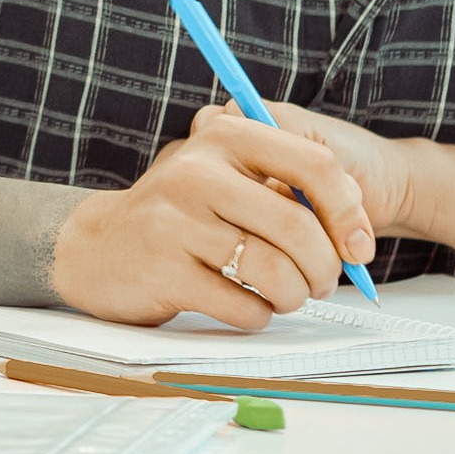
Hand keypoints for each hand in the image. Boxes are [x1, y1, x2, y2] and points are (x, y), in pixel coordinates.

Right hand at [43, 105, 393, 331]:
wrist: (95, 248)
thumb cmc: (179, 217)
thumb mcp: (225, 178)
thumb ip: (285, 186)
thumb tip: (355, 227)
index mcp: (224, 138)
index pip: (314, 166)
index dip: (349, 212)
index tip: (360, 246)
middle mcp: (197, 173)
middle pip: (299, 228)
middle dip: (325, 267)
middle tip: (321, 281)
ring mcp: (176, 223)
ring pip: (275, 272)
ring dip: (294, 295)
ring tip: (285, 295)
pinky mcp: (164, 272)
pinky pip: (244, 307)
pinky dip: (259, 315)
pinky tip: (246, 305)